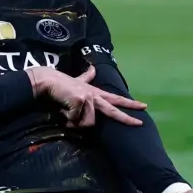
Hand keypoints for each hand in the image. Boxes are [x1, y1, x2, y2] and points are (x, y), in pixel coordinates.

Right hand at [29, 65, 146, 127]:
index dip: (130, 103)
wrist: (48, 81)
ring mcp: (88, 98)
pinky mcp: (80, 101)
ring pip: (88, 122)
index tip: (143, 106)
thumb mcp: (77, 82)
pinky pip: (75, 120)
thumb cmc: (62, 84)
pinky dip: (67, 119)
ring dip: (75, 122)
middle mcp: (95, 95)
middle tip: (139, 123)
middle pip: (113, 110)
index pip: (116, 99)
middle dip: (126, 118)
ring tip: (67, 114)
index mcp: (96, 93)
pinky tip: (63, 109)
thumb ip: (86, 77)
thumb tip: (93, 68)